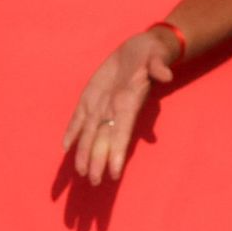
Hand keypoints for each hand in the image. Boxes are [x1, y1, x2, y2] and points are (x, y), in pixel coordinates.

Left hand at [62, 25, 182, 183]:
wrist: (142, 48)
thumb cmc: (152, 54)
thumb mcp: (156, 57)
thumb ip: (159, 67)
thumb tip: (166, 75)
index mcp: (128, 103)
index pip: (122, 133)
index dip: (118, 153)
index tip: (114, 174)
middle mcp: (114, 109)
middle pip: (104, 139)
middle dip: (98, 160)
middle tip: (93, 182)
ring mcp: (101, 105)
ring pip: (90, 133)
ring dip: (85, 153)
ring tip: (81, 173)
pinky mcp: (91, 97)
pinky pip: (80, 117)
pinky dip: (72, 131)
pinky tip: (65, 147)